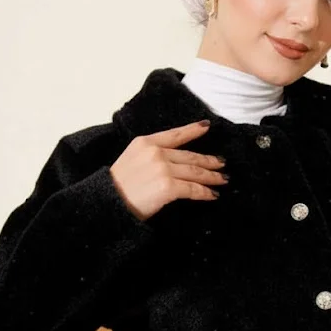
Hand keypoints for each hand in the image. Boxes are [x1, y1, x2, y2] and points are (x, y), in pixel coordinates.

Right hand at [109, 121, 227, 220]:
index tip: (206, 126)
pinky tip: (213, 195)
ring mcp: (163, 169)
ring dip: (212, 177)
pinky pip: (193, 189)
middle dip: (209, 161)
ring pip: (195, 172)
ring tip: (222, 180)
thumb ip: (149, 156)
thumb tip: (172, 163)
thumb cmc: (116, 188)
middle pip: (190, 156)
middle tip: (222, 163)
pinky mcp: (168, 187)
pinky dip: (205, 192)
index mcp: (145, 143)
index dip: (192, 130)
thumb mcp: (131, 160)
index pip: (175, 134)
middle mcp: (156, 152)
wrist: (108, 203)